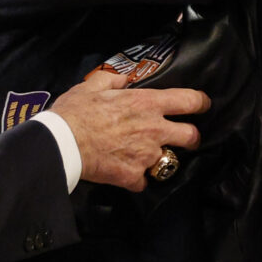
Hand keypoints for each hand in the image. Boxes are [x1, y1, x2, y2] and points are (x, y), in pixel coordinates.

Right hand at [52, 76, 208, 191]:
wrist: (61, 143)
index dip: (200, 103)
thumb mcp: (92, 86)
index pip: (190, 100)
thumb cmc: (75, 111)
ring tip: (144, 157)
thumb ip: (112, 80)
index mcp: (148, 103)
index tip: (201, 105)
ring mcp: (146, 155)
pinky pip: (143, 181)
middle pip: (191, 136)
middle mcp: (154, 129)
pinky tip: (126, 173)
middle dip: (191, 138)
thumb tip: (123, 79)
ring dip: (158, 159)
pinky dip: (137, 178)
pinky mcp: (133, 176)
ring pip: (168, 161)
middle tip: (184, 139)